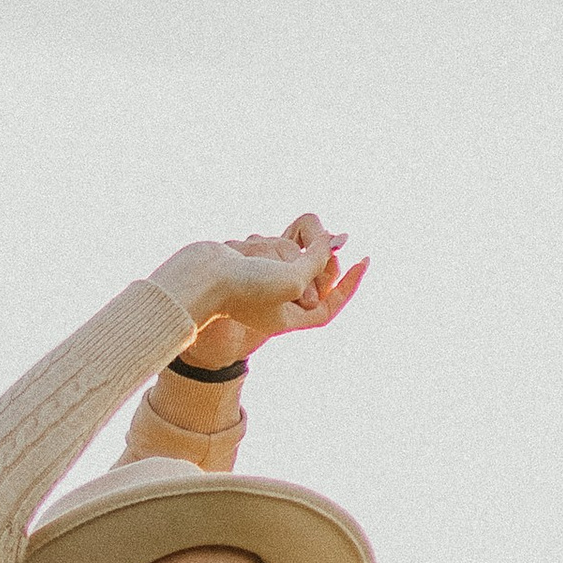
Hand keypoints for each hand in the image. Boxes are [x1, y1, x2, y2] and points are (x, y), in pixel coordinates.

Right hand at [167, 212, 368, 369]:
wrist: (199, 276)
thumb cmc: (243, 286)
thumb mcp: (291, 278)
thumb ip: (316, 262)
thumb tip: (329, 242)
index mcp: (287, 319)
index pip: (328, 307)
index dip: (348, 287)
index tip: (363, 260)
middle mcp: (278, 303)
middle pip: (313, 278)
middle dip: (311, 262)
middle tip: (313, 248)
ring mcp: (263, 283)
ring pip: (293, 258)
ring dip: (282, 253)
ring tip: (262, 259)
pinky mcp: (251, 264)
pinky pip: (274, 248)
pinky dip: (268, 246)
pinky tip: (249, 252)